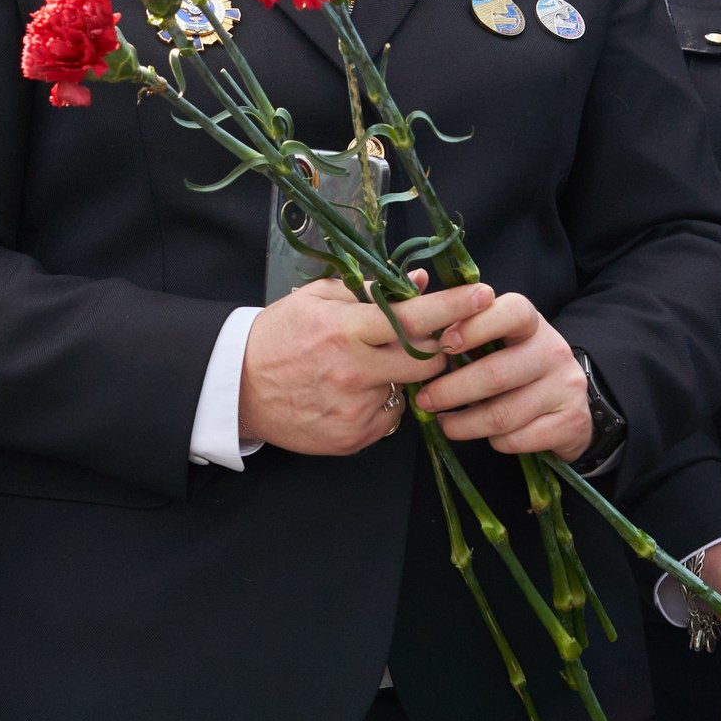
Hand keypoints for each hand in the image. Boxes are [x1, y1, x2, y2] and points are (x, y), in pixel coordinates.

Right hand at [237, 276, 480, 454]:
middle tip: (425, 341)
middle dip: (434, 349)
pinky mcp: (353, 438)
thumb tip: (418, 283)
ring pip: (410, 392)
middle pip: (427, 361)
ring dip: (403, 378)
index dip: (454, 306)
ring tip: (372, 369)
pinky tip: (355, 395)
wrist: (237, 387)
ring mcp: (355, 409)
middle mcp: (355, 371)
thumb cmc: (279, 335)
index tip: (484, 295)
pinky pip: (390, 418)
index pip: (414, 317)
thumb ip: (370, 291)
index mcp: (346, 329)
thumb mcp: (318, 300)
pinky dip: (383, 405)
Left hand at [418, 290, 589, 457]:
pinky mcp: (571, 423)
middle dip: (452, 390)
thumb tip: (415, 333)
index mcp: (532, 322)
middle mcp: (553, 350)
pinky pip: (519, 439)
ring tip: (445, 423)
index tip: (443, 344)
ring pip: (504, 414)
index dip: (475, 327)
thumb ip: (465, 330)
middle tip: (424, 400)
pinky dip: (495, 442)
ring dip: (465, 423)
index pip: (511, 312)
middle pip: (497, 373)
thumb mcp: (498, 341)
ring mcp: (566, 387)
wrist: (569, 405)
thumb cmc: (516, 365)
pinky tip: (484, 436)